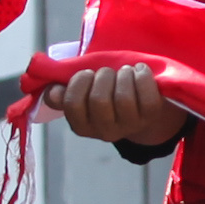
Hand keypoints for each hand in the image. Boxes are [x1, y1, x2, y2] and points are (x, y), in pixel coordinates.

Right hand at [48, 63, 184, 146]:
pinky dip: (142, 76)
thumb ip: (63, 91)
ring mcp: (130, 126)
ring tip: (124, 71)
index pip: (72, 104)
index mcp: (82, 126)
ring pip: (123, 98)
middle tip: (108, 72)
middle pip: (99, 100)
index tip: (87, 73)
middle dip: (103, 76)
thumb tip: (53, 92)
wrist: (141, 106)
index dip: (79, 81)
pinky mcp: (151, 117)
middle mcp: (105, 132)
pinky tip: (139, 71)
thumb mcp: (82, 93)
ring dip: (123, 75)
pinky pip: (147, 95)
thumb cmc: (106, 93)